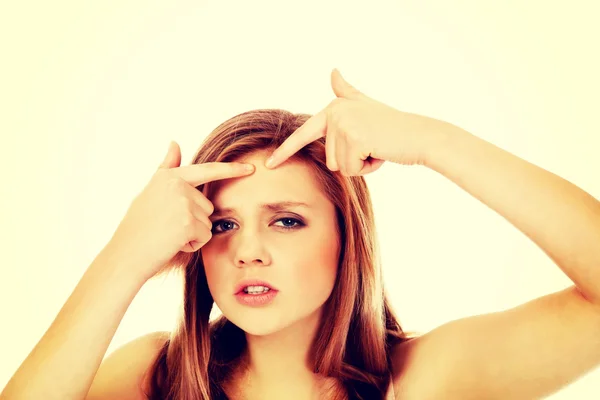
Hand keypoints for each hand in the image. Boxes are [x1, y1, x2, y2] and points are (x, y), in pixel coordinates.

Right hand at [108, 141, 254, 280]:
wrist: (125, 255)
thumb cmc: (137, 227)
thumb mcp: (150, 191)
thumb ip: (167, 168)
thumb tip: (175, 142)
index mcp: (169, 177)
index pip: (207, 170)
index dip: (231, 170)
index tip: (251, 168)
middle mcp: (177, 185)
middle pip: (207, 206)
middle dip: (194, 221)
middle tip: (167, 228)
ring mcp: (183, 202)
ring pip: (207, 222)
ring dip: (193, 234)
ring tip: (168, 236)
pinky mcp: (188, 222)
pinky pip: (205, 236)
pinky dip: (192, 245)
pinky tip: (172, 244)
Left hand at [265, 69, 448, 174]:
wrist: (420, 136)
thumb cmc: (393, 127)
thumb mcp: (366, 105)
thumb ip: (346, 92)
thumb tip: (333, 70)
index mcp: (333, 107)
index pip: (304, 134)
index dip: (286, 151)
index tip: (269, 164)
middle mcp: (335, 112)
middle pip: (330, 159)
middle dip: (353, 160)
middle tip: (373, 145)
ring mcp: (344, 124)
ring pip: (340, 166)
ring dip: (361, 164)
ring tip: (378, 148)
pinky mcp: (354, 138)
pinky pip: (351, 170)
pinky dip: (368, 168)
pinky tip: (381, 153)